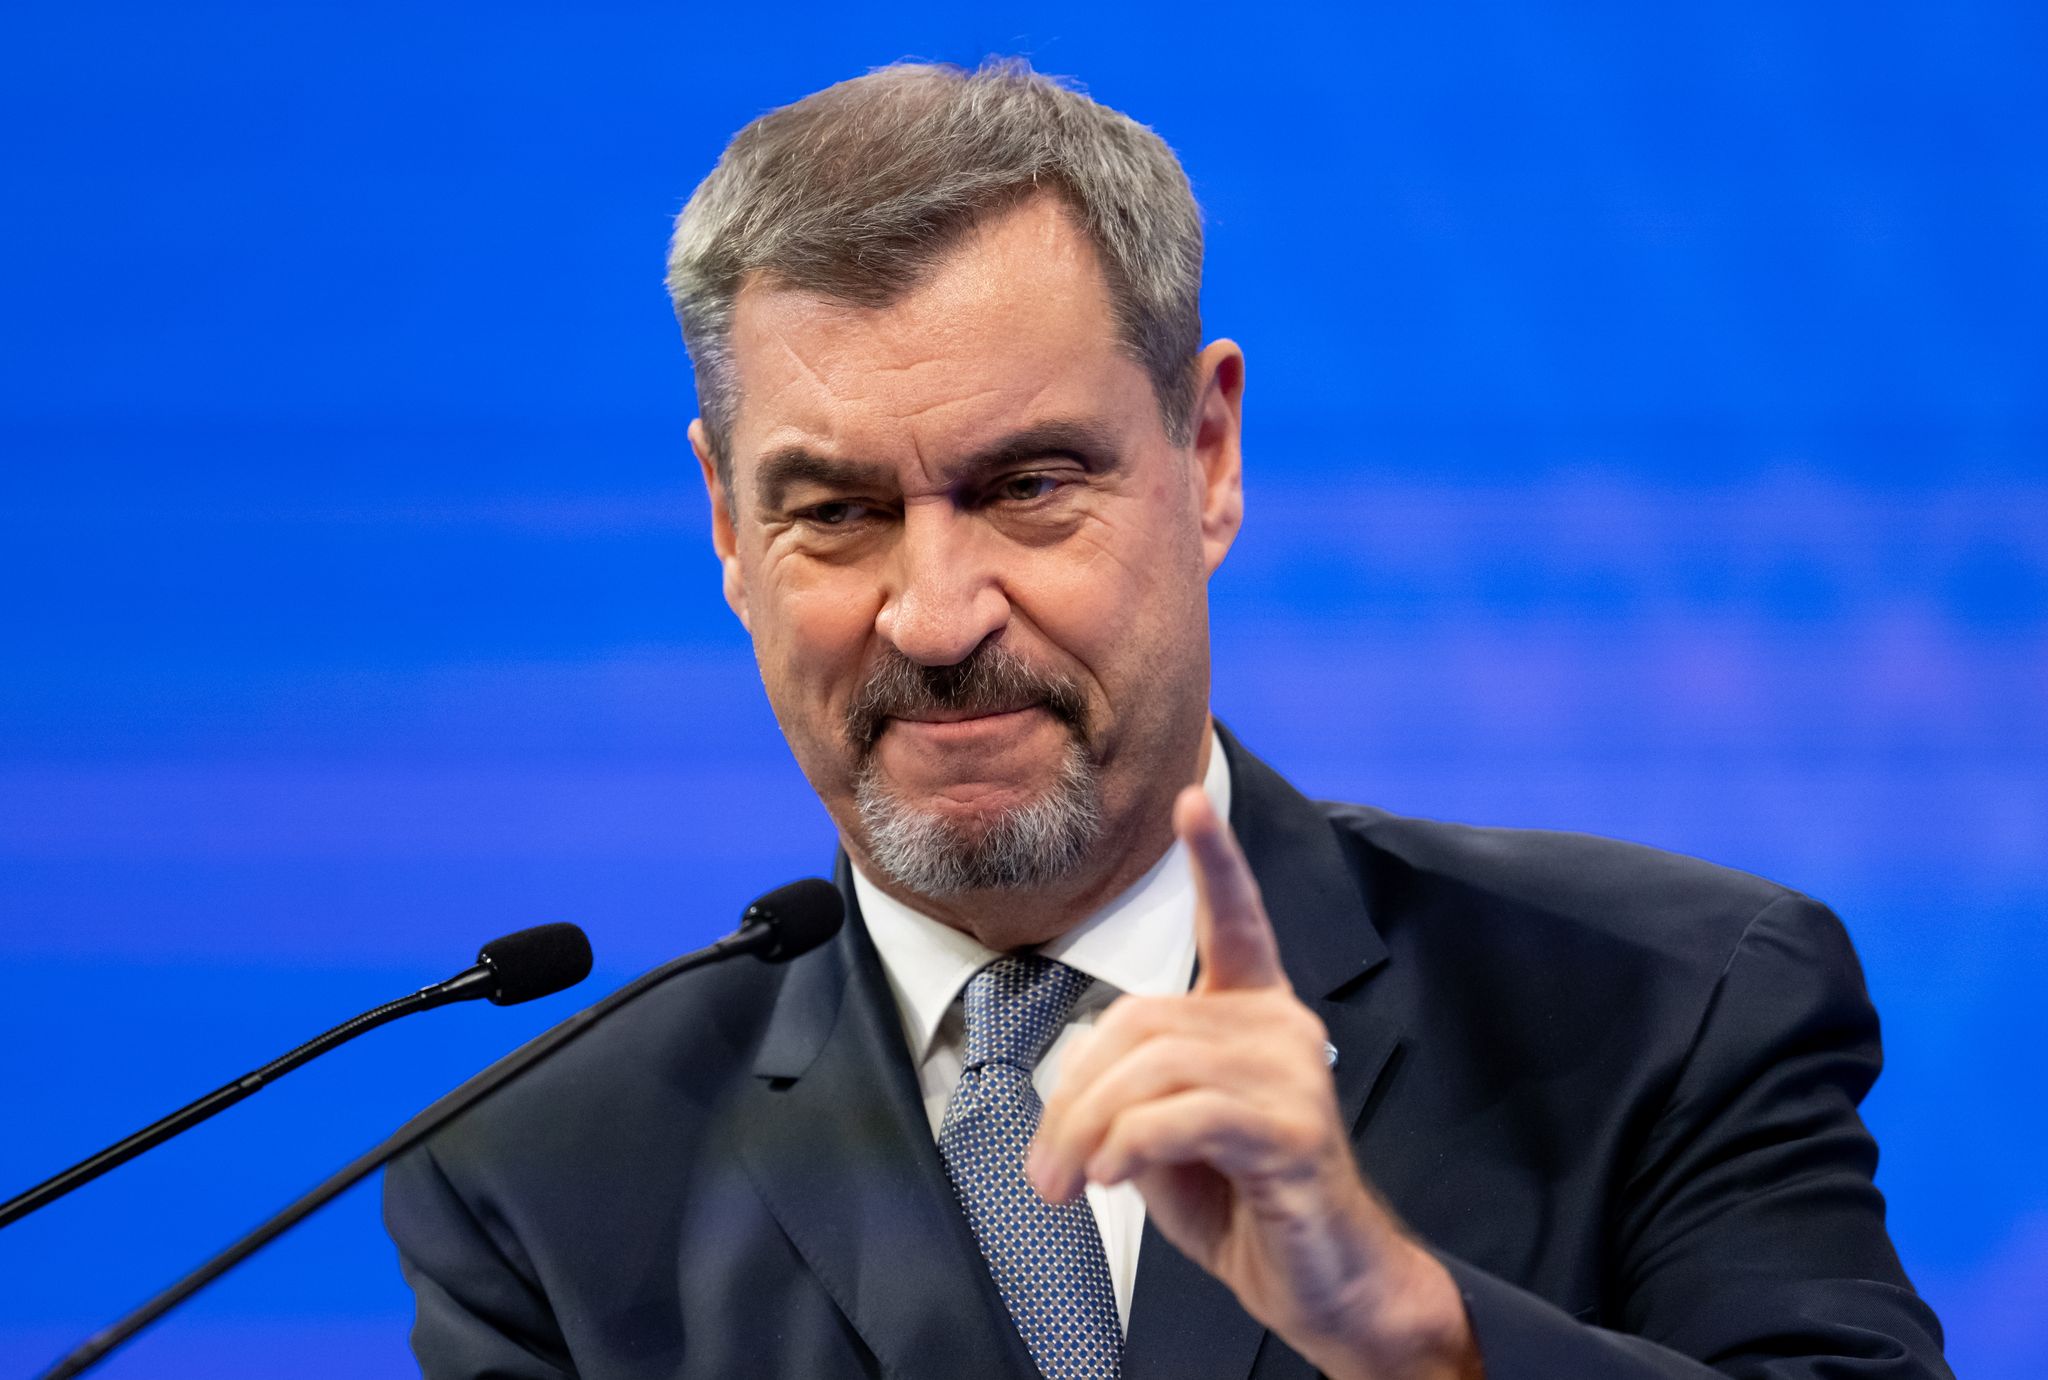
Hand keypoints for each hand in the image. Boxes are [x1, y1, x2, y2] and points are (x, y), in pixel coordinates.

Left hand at [1027, 787, 1480, 1379]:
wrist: (1322, 1281)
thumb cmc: (1238, 1199)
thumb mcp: (1164, 1133)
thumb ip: (1130, 1086)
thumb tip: (1073, 1085)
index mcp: (1254, 1012)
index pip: (1237, 920)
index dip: (1215, 859)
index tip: (1190, 798)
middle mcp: (1281, 1027)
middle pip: (1143, 1023)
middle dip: (1075, 1097)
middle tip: (1045, 1169)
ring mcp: (1294, 1075)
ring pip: (1155, 1071)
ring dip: (1091, 1132)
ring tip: (1072, 1184)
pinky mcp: (1294, 1131)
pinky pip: (1184, 1117)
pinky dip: (1130, 1148)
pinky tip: (1114, 1179)